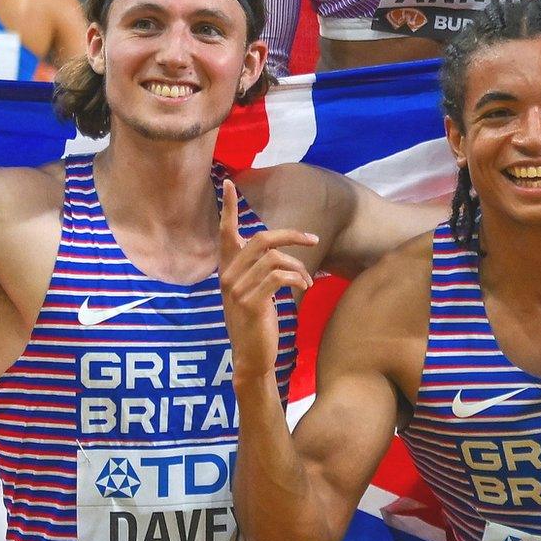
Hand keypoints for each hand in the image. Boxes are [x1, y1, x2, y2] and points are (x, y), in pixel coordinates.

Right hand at [217, 178, 317, 383]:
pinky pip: (279, 276)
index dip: (227, 208)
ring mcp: (236, 289)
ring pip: (275, 258)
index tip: (228, 183)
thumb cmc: (257, 321)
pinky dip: (298, 278)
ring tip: (308, 280)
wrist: (252, 357)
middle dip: (292, 235)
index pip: (225, 232)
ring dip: (299, 266)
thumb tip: (279, 250)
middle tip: (314, 240)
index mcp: (228, 269)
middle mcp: (227, 275)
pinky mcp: (250, 302)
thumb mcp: (254, 291)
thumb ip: (259, 269)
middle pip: (262, 238)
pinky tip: (304, 287)